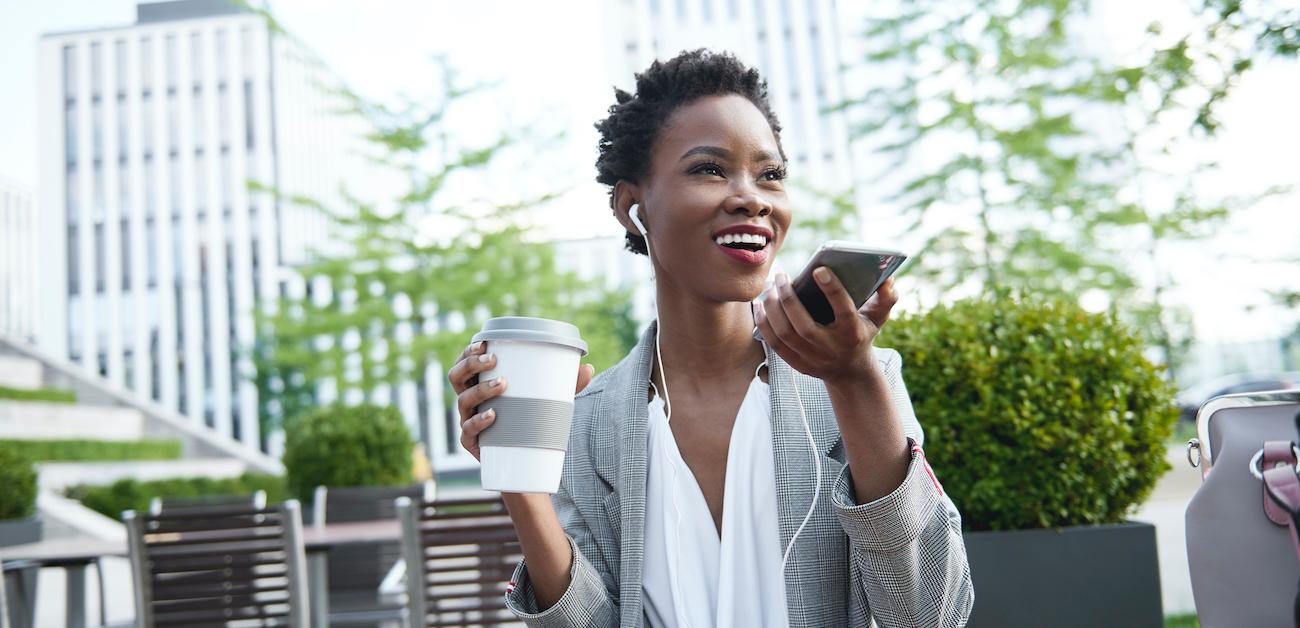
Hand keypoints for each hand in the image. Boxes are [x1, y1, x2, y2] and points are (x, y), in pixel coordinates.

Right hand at [447, 341, 595, 459]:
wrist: (524, 464)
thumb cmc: (532, 423)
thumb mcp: (549, 401)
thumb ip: (568, 385)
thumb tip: (588, 368)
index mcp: (480, 385)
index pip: (465, 363)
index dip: (468, 351)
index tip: (483, 342)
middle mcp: (469, 402)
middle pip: (456, 377)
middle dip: (471, 364)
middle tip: (493, 359)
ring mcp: (468, 422)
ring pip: (463, 400)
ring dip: (480, 389)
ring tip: (502, 384)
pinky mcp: (473, 444)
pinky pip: (468, 432)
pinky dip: (479, 422)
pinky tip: (493, 415)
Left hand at [754, 269, 897, 385]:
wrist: (850, 371)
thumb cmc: (862, 333)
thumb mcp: (878, 317)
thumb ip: (886, 298)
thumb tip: (887, 279)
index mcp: (853, 333)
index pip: (843, 310)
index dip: (832, 289)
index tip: (819, 269)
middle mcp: (831, 348)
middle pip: (804, 325)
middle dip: (788, 298)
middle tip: (781, 275)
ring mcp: (812, 359)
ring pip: (785, 334)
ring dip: (772, 308)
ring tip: (769, 286)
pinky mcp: (797, 364)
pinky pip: (774, 343)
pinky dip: (764, 323)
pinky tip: (760, 304)